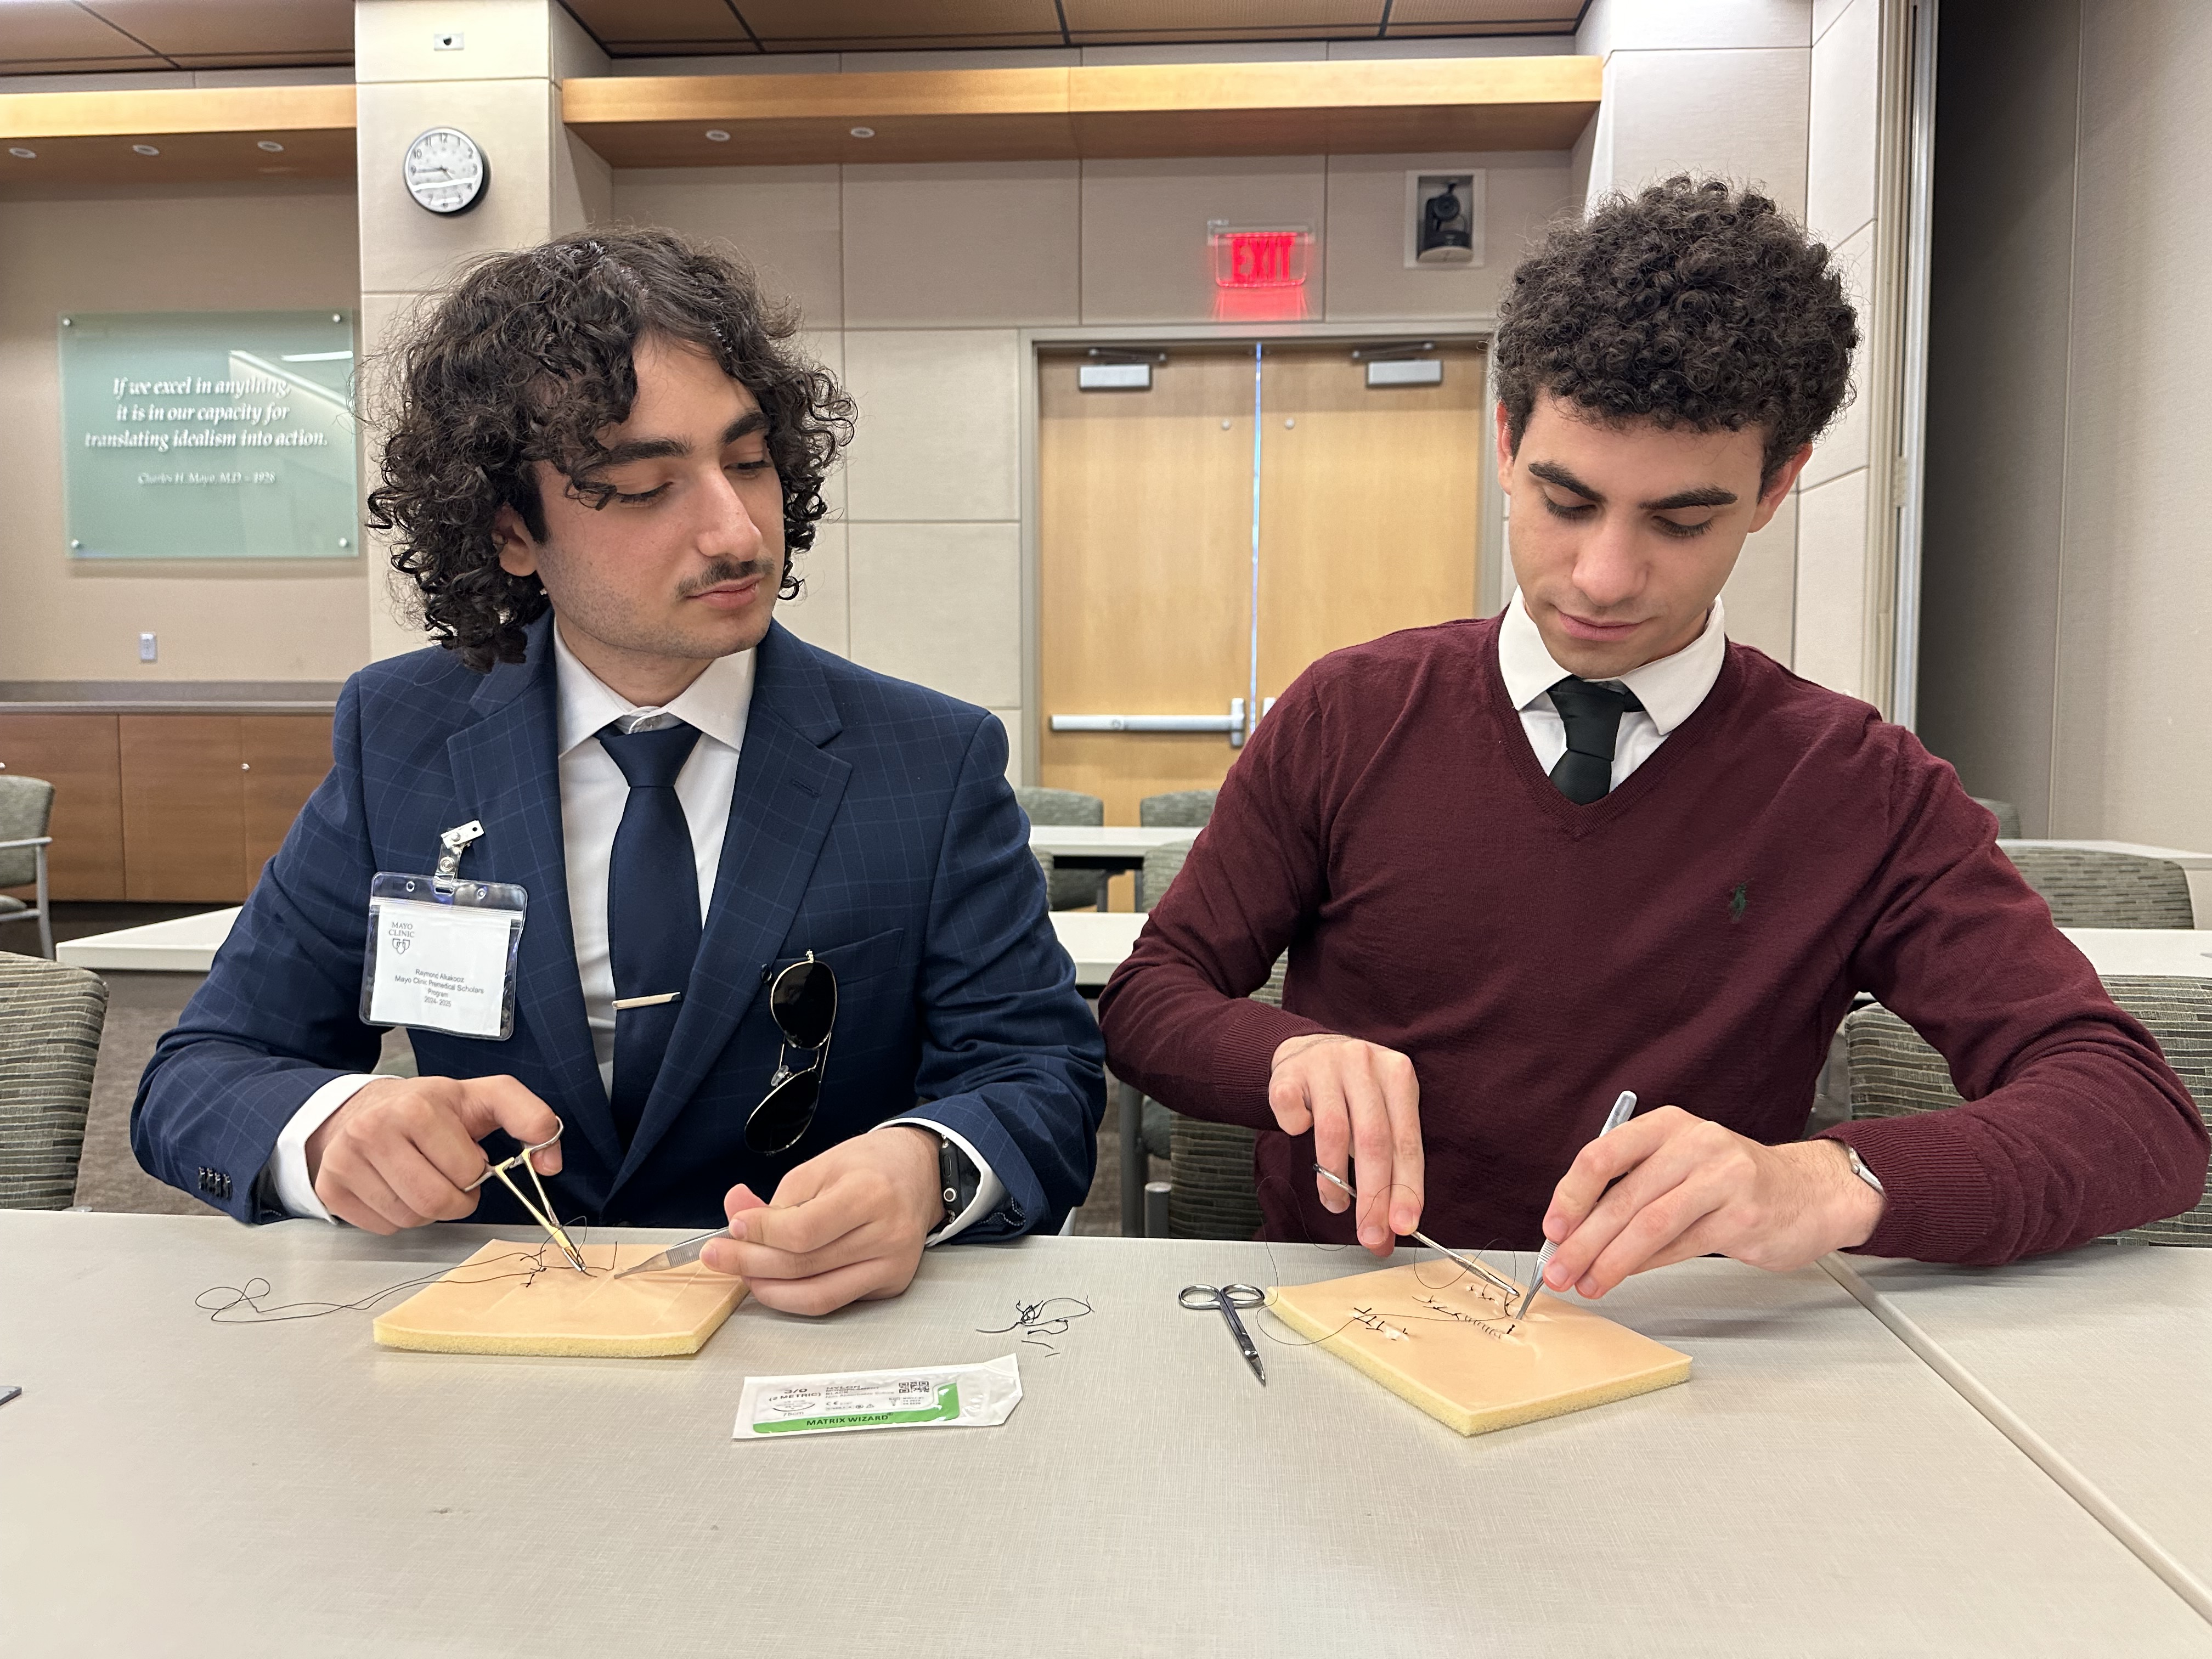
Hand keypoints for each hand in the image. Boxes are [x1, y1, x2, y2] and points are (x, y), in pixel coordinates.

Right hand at [304, 1074, 560, 1234]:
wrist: (365, 1108)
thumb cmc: (431, 1108)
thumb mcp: (486, 1097)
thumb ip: (531, 1118)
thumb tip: (551, 1162)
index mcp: (417, 1107)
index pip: (466, 1172)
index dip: (475, 1172)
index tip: (467, 1157)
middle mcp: (373, 1131)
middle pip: (435, 1202)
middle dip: (455, 1198)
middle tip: (450, 1177)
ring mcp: (345, 1161)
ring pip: (409, 1218)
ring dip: (427, 1209)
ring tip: (423, 1176)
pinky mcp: (330, 1187)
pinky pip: (382, 1226)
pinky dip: (398, 1216)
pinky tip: (397, 1187)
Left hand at [699, 1126, 943, 1315]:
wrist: (919, 1173)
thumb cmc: (869, 1165)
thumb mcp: (818, 1167)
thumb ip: (776, 1200)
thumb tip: (735, 1219)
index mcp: (869, 1194)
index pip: (802, 1231)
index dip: (760, 1233)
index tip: (733, 1227)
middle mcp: (887, 1235)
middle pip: (804, 1266)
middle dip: (750, 1264)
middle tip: (718, 1255)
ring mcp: (893, 1265)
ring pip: (816, 1295)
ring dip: (769, 1289)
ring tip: (743, 1273)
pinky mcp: (891, 1284)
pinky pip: (834, 1300)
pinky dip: (797, 1296)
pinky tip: (776, 1281)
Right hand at [1269, 1032, 1423, 1252]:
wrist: (1309, 1051)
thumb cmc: (1352, 1095)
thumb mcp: (1381, 1118)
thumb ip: (1390, 1169)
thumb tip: (1391, 1231)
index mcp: (1398, 1074)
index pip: (1406, 1141)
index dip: (1407, 1188)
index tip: (1404, 1225)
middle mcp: (1364, 1063)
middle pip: (1373, 1140)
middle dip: (1373, 1197)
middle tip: (1370, 1234)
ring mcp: (1325, 1064)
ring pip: (1333, 1131)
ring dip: (1333, 1180)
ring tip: (1336, 1203)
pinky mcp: (1290, 1072)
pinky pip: (1292, 1114)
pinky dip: (1295, 1132)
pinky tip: (1301, 1135)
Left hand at [1536, 1106, 1884, 1298]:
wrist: (1810, 1193)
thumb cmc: (1732, 1182)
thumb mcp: (1679, 1166)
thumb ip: (1631, 1188)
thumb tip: (1574, 1233)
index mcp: (1668, 1125)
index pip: (1603, 1154)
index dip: (1570, 1195)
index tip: (1552, 1230)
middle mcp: (1695, 1143)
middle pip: (1623, 1197)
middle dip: (1583, 1241)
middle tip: (1558, 1271)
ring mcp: (1724, 1178)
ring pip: (1650, 1225)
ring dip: (1611, 1261)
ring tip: (1588, 1283)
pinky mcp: (1744, 1216)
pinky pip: (1682, 1246)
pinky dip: (1647, 1266)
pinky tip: (1627, 1277)